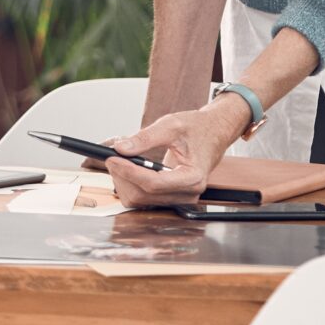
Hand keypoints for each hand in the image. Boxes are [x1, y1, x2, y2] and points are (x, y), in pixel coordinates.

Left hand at [104, 97, 251, 207]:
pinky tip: (127, 167)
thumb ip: (145, 138)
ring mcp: (179, 198)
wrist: (213, 132)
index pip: (153, 184)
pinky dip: (130, 184)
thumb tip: (120, 148)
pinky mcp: (171, 197)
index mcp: (193, 177)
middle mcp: (188, 193)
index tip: (112, 158)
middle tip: (111, 155)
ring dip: (124, 180)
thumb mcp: (171, 125)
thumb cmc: (197, 128)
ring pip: (140, 200)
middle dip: (123, 175)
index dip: (129, 172)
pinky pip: (143, 198)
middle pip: (144, 195)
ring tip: (120, 158)